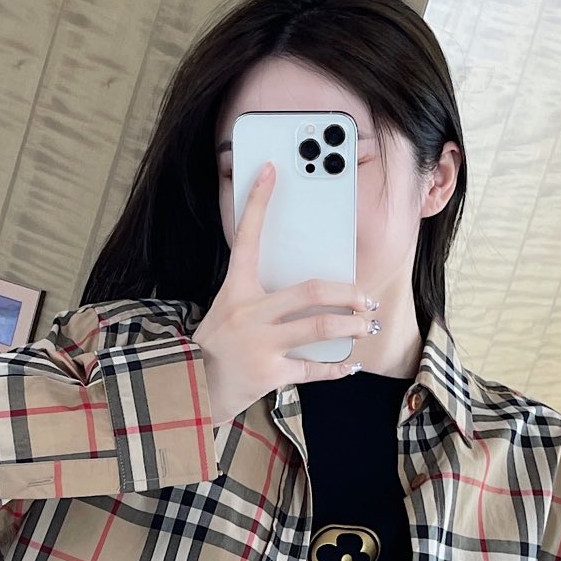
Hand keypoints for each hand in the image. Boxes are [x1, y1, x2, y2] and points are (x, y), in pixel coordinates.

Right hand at [195, 161, 376, 426]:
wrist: (191, 389)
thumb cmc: (215, 347)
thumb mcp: (228, 312)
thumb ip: (260, 299)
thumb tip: (309, 294)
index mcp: (236, 290)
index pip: (246, 237)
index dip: (258, 202)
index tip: (271, 171)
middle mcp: (248, 313)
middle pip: (310, 291)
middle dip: (347, 293)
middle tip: (366, 297)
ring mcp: (259, 344)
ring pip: (320, 327)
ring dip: (352, 325)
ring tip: (368, 325)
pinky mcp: (269, 373)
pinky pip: (313, 369)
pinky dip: (336, 368)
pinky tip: (350, 364)